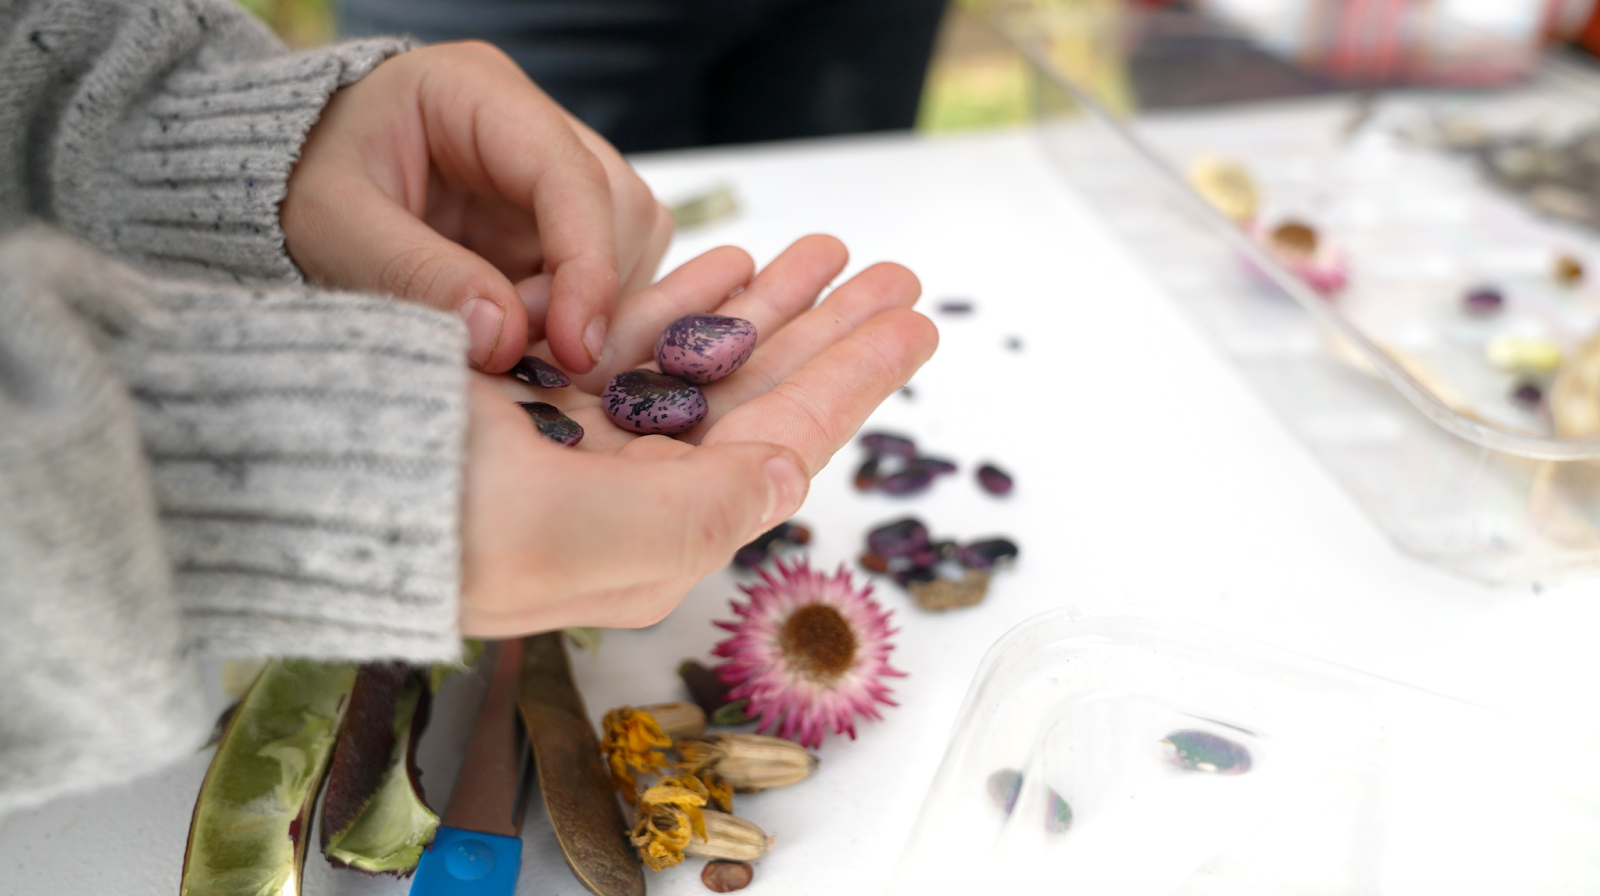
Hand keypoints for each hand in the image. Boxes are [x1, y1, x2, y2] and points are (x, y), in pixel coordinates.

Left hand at [282, 41, 672, 373]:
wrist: (275, 184)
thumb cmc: (297, 184)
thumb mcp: (333, 227)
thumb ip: (416, 275)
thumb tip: (505, 339)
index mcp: (478, 92)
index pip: (572, 174)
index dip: (588, 264)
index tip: (578, 347)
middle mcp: (532, 124)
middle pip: (620, 207)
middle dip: (585, 292)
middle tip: (517, 351)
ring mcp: (551, 173)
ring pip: (631, 240)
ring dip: (590, 307)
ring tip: (511, 342)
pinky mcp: (553, 221)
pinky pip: (609, 268)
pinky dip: (580, 313)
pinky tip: (525, 334)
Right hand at [457, 236, 937, 635]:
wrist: (329, 491)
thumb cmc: (465, 529)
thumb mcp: (606, 538)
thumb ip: (710, 510)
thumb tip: (787, 478)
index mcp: (661, 536)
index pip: (782, 444)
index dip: (852, 381)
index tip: (913, 325)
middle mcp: (631, 493)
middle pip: (755, 395)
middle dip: (825, 333)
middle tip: (891, 275)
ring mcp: (583, 441)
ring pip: (699, 358)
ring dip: (763, 303)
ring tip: (820, 249)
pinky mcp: (534, 396)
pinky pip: (626, 339)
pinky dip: (675, 298)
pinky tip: (722, 262)